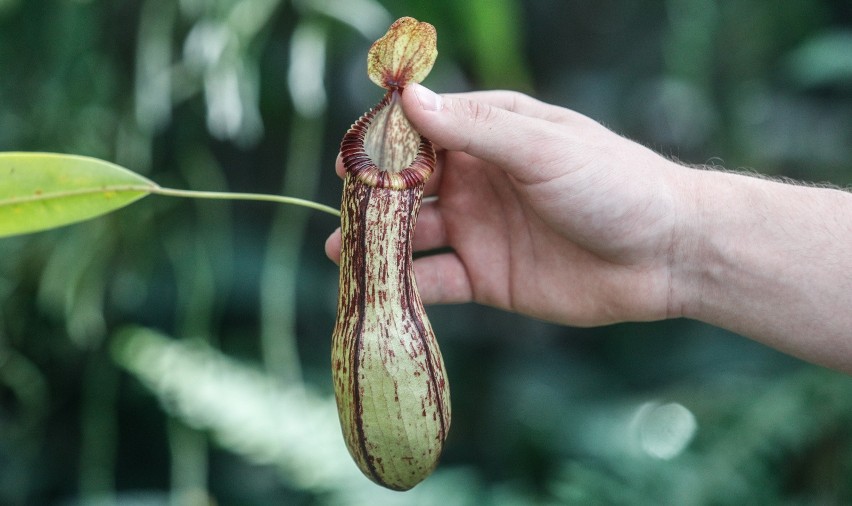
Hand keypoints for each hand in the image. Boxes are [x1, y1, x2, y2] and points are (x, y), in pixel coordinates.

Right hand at [326, 84, 689, 325]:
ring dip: (377, 242)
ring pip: (413, 234)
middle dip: (371, 196)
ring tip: (340, 250)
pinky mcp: (487, 277)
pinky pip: (437, 280)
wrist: (665, 254)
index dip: (383, 142)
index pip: (422, 131)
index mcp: (491, 135)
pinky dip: (407, 286)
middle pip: (408, 185)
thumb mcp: (543, 148)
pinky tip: (379, 291)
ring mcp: (479, 230)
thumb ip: (476, 129)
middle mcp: (477, 181)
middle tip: (337, 209)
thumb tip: (409, 101)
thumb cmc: (613, 183)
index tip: (348, 157)